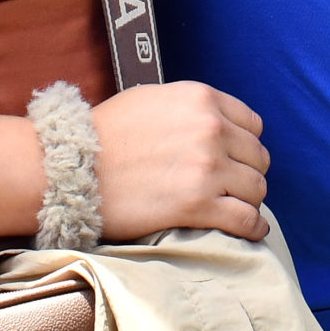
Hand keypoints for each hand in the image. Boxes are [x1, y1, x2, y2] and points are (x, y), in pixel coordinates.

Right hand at [91, 82, 270, 241]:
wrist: (72, 167)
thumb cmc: (104, 133)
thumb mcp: (153, 99)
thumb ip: (190, 108)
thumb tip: (213, 122)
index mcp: (202, 99)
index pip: (252, 125)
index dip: (245, 145)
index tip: (236, 159)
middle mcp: (211, 129)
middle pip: (258, 158)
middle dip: (247, 173)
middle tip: (232, 188)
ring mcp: (207, 168)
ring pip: (257, 188)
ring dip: (248, 200)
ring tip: (235, 208)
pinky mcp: (197, 205)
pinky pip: (246, 219)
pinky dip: (253, 227)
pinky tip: (251, 231)